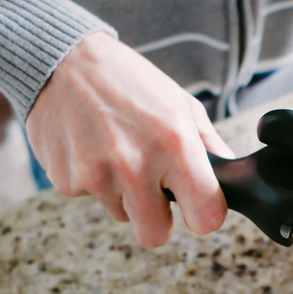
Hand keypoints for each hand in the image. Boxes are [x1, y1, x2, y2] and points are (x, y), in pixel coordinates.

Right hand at [25, 31, 233, 247]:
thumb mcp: (180, 102)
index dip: (204, 214)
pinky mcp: (65, 180)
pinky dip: (94, 180)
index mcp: (174, 144)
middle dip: (159, 218)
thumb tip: (230, 176)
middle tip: (155, 188)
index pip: (206, 218)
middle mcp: (134, 165)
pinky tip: (92, 147)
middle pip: (156, 235)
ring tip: (118, 151)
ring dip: (124, 194)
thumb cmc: (128, 80)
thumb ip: (209, 145)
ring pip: (122, 215)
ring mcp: (96, 175)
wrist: (62, 59)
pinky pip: (91, 198)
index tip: (198, 204)